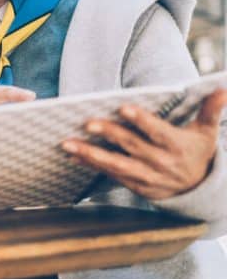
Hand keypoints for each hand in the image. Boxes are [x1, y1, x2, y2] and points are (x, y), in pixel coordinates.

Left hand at [62, 89, 226, 199]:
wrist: (199, 189)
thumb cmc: (198, 152)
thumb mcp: (207, 132)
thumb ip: (210, 110)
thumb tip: (223, 89)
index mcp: (178, 146)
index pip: (158, 132)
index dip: (141, 121)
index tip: (123, 108)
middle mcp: (161, 163)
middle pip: (132, 146)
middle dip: (109, 134)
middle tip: (87, 123)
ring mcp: (147, 176)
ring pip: (116, 164)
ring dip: (90, 155)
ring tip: (67, 144)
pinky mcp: (135, 186)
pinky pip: (110, 175)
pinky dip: (91, 166)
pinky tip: (73, 157)